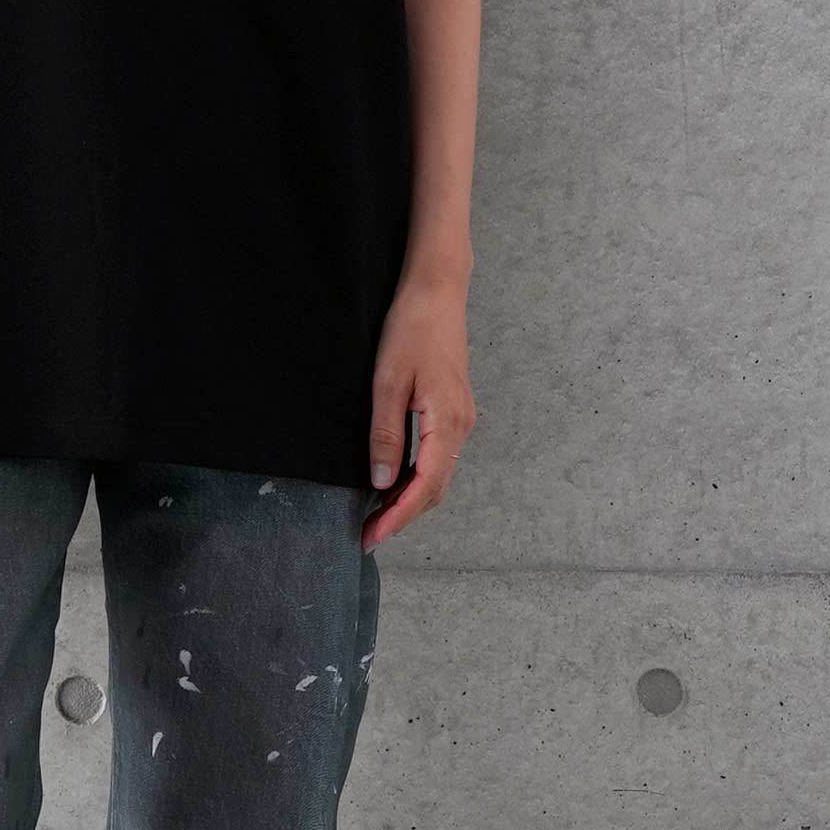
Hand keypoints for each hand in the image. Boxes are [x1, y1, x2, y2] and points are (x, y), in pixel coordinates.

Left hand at [363, 270, 474, 552]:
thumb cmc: (411, 330)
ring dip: (410, 499)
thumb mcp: (387, 382)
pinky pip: (439, 457)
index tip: (371, 537)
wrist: (437, 292)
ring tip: (377, 514)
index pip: (424, 487)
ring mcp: (461, 420)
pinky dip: (418, 477)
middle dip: (403, 516)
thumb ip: (385, 434)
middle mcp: (461, 427)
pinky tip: (395, 480)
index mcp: (447, 423)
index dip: (397, 517)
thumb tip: (381, 482)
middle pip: (435, 489)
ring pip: (439, 475)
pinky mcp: (454, 411)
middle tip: (367, 534)